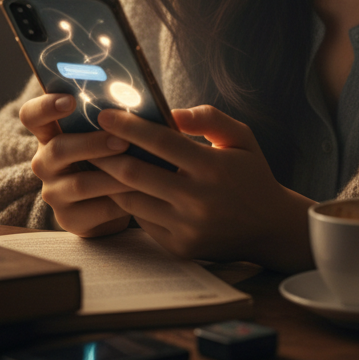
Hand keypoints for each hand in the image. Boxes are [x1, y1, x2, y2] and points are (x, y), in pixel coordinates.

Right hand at [19, 92, 133, 237]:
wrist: (111, 204)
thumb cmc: (110, 156)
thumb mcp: (104, 134)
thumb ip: (109, 119)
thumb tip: (139, 100)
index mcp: (50, 133)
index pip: (32, 115)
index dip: (46, 106)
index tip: (71, 100)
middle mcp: (45, 162)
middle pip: (58, 149)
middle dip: (93, 144)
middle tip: (122, 141)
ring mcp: (53, 192)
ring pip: (80, 183)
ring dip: (113, 174)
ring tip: (141, 169)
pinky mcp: (69, 219)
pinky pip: (97, 209)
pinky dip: (122, 200)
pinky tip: (142, 193)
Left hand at [90, 105, 315, 272]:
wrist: (270, 227)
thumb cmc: (251, 173)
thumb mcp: (241, 137)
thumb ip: (208, 118)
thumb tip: (172, 112)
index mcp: (212, 166)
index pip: (159, 141)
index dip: (128, 126)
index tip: (104, 114)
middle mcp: (197, 199)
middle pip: (134, 172)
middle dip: (105, 152)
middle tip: (88, 138)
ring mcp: (186, 227)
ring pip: (132, 200)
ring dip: (111, 179)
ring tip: (98, 161)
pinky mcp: (179, 247)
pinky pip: (142, 221)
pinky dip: (129, 202)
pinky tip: (120, 187)